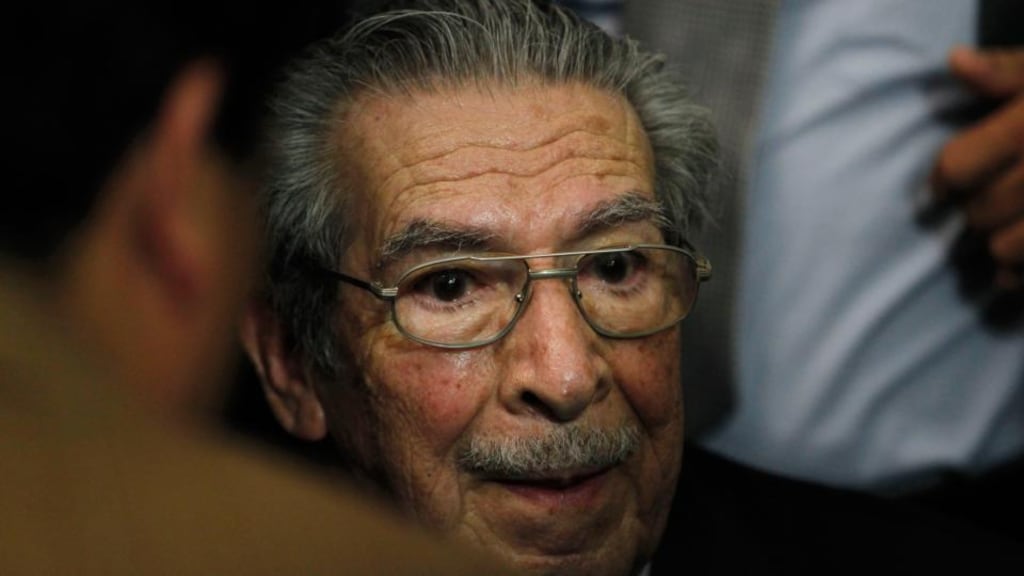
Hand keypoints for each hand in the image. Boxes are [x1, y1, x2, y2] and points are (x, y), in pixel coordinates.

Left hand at [933, 46, 1023, 289]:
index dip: (945, 178)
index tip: (947, 182)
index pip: (958, 166)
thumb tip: (957, 60)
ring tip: (1013, 226)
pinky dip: (1020, 274)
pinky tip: (1021, 262)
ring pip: (1004, 249)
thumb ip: (1007, 71)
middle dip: (976, 210)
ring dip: (1001, 245)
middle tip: (987, 203)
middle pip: (979, 211)